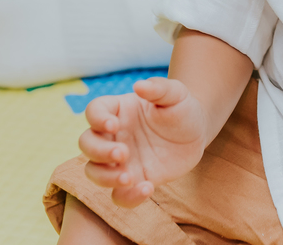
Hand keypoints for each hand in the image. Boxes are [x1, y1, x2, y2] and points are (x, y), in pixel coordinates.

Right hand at [78, 76, 207, 207]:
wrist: (196, 133)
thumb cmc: (182, 108)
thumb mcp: (176, 94)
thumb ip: (159, 88)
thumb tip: (139, 85)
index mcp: (117, 110)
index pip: (94, 111)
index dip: (97, 119)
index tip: (114, 125)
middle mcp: (112, 136)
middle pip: (86, 144)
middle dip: (99, 151)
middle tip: (123, 154)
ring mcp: (119, 161)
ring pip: (93, 172)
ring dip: (104, 177)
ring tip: (129, 177)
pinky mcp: (132, 180)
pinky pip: (118, 195)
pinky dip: (127, 197)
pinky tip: (148, 188)